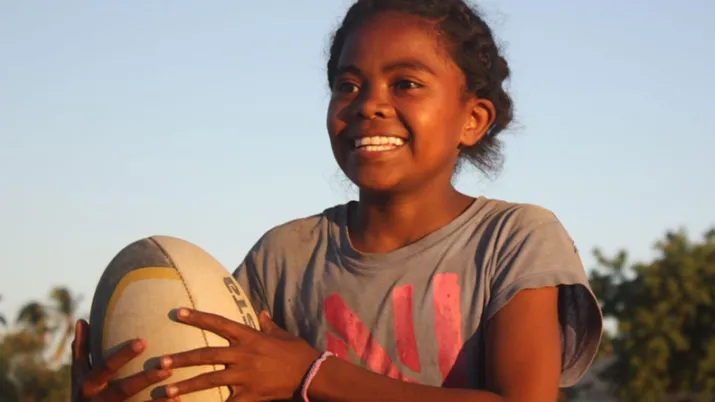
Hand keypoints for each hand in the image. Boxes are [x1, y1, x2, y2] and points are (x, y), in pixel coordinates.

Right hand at [71, 319, 173, 400]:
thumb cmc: (83, 394)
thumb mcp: (79, 374)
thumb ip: (81, 349)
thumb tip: (82, 320)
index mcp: (88, 384)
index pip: (107, 367)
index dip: (123, 355)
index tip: (143, 342)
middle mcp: (97, 400)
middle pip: (124, 389)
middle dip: (145, 379)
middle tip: (167, 367)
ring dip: (157, 399)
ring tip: (175, 389)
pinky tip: (176, 401)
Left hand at [158, 308, 321, 400]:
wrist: (311, 373)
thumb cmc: (296, 351)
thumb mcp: (281, 334)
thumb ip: (267, 324)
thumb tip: (260, 312)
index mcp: (249, 337)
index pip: (219, 323)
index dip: (198, 317)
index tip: (179, 312)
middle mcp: (243, 355)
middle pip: (207, 354)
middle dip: (182, 358)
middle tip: (160, 363)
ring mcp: (245, 376)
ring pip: (210, 380)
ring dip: (187, 386)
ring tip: (166, 392)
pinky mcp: (250, 395)